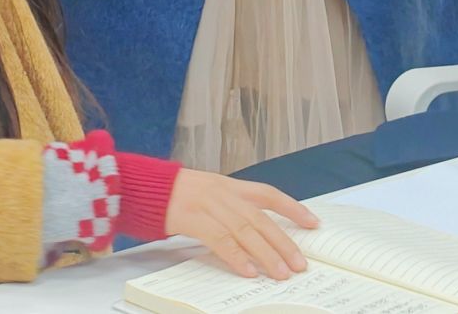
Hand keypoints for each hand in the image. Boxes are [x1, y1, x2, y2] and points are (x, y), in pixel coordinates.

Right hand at [163, 169, 318, 280]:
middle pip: (261, 219)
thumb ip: (231, 207)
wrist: (145, 186)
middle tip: (300, 263)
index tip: (313, 223)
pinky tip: (249, 271)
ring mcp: (209, 205)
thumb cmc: (175, 193)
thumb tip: (256, 232)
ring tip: (281, 272)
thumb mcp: (209, 192)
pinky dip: (237, 257)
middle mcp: (224, 193)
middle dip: (284, 242)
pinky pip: (220, 240)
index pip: (269, 195)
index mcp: (231, 185)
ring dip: (266, 254)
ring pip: (245, 231)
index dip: (293, 208)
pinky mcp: (192, 218)